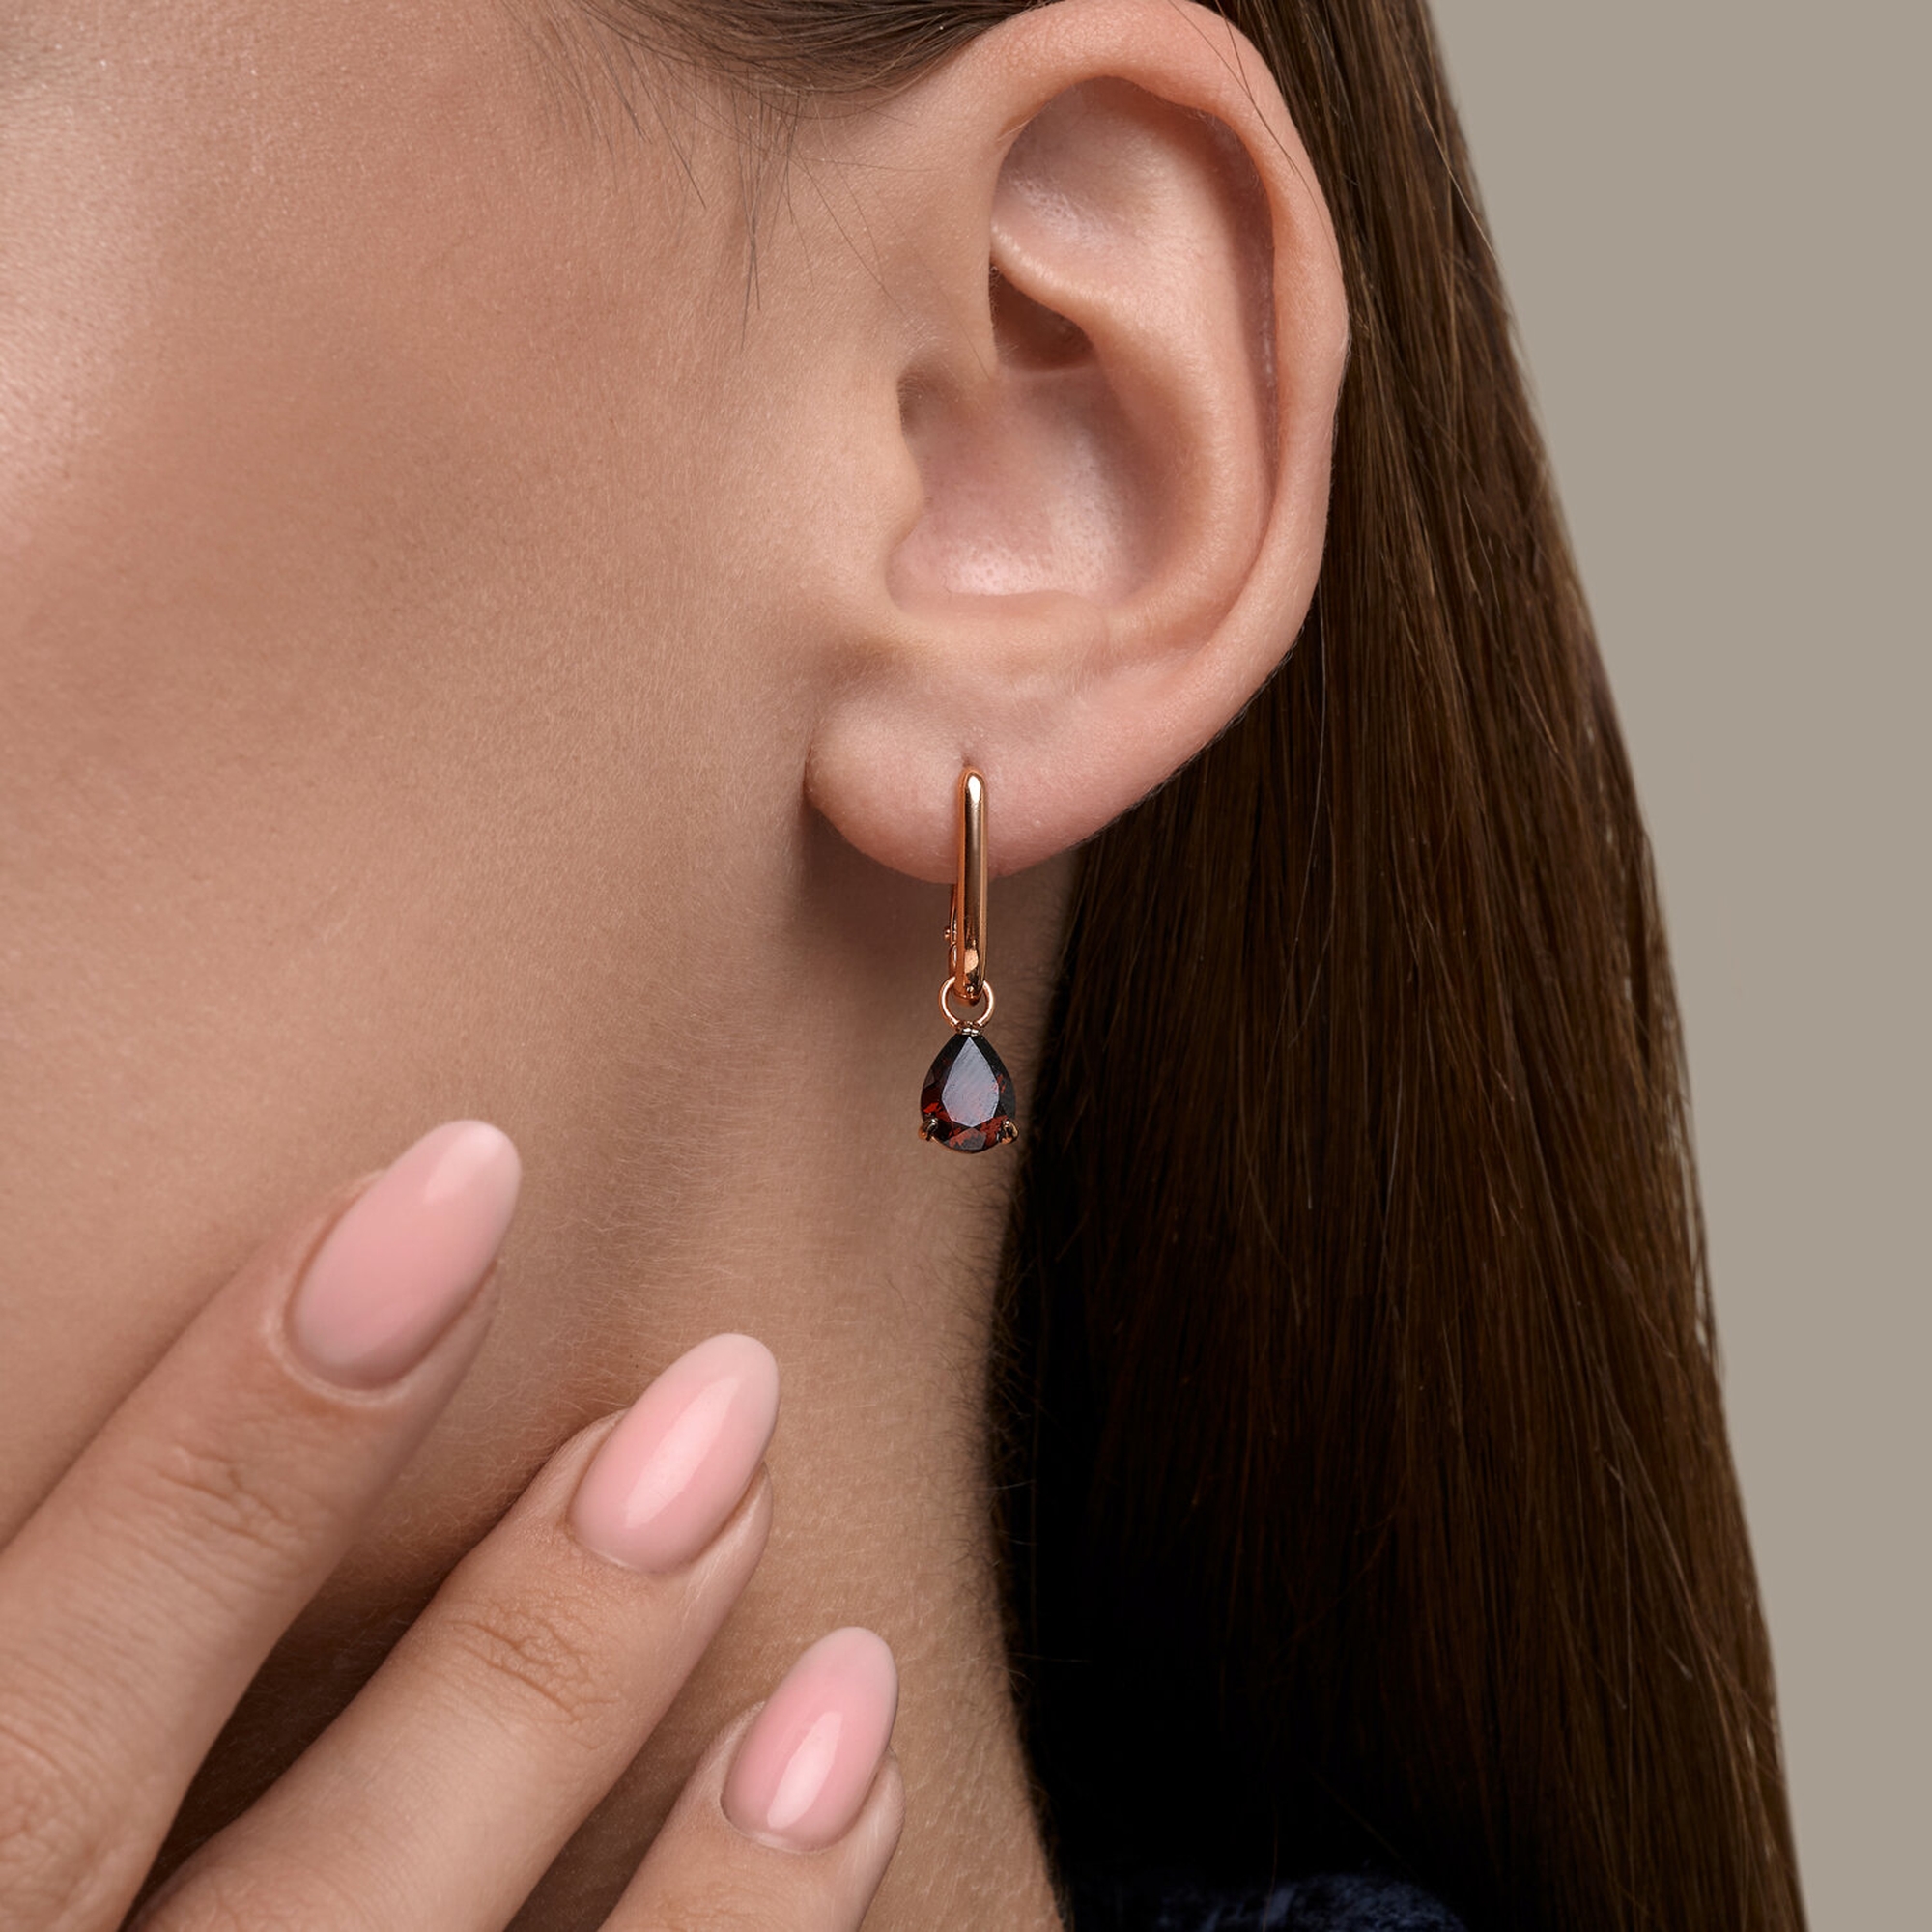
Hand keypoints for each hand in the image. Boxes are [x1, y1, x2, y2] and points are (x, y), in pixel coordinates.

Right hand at [0, 1120, 903, 1929]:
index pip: (38, 1715)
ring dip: (711, 1897)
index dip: (240, 1447)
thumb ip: (32, 1664)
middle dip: (530, 1661)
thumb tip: (107, 1439)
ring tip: (857, 1681)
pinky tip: (852, 1827)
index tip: (453, 1186)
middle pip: (305, 1912)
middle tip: (727, 1402)